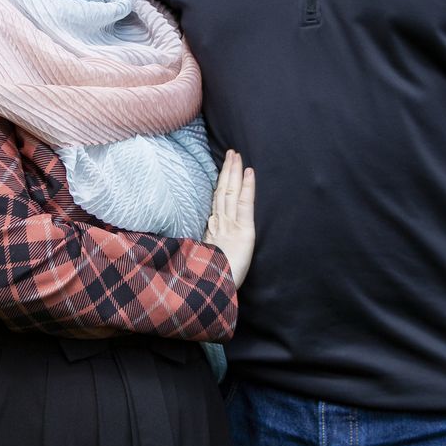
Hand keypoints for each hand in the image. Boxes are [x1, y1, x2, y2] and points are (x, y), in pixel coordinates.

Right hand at [203, 150, 255, 286]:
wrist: (210, 292)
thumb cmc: (209, 282)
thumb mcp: (204, 262)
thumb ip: (202, 249)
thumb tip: (195, 244)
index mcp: (211, 232)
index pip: (216, 202)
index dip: (219, 184)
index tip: (222, 169)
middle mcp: (219, 225)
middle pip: (223, 192)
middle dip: (227, 172)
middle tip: (231, 153)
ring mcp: (230, 226)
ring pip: (231, 192)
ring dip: (234, 172)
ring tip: (236, 155)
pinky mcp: (243, 231)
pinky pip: (245, 204)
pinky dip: (247, 187)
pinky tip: (249, 171)